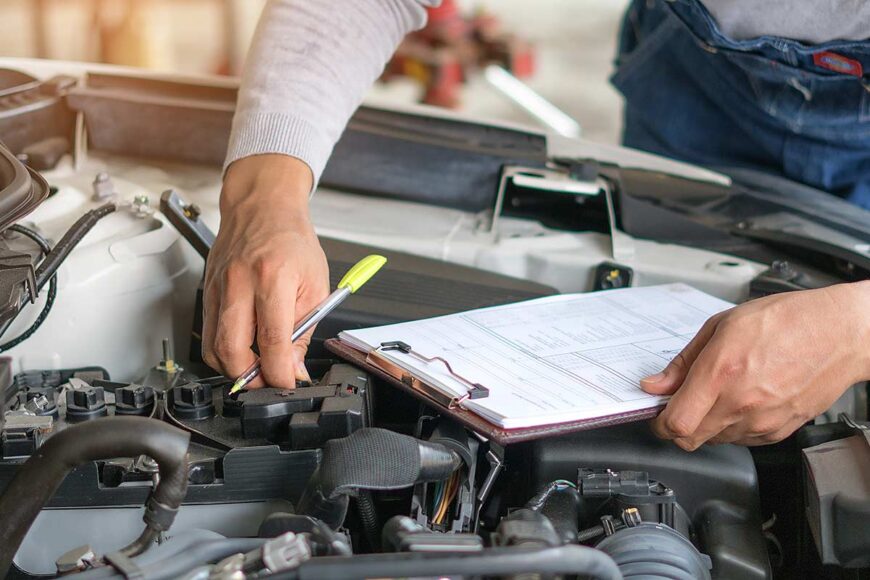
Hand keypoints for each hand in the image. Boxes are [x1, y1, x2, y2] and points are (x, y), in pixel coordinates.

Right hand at [203, 155, 329, 388]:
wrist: (262, 206)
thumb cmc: (291, 239)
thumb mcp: (315, 284)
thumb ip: (304, 330)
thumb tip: (295, 368)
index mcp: (273, 278)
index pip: (271, 339)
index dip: (278, 371)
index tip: (287, 383)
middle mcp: (239, 283)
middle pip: (232, 349)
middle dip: (250, 377)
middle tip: (268, 382)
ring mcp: (217, 287)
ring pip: (213, 347)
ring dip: (233, 368)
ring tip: (256, 368)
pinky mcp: (206, 291)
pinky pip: (208, 333)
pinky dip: (223, 350)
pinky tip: (242, 348)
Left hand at [641, 282, 869, 449]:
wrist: (838, 333)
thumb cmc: (785, 321)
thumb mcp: (721, 326)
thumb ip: (683, 362)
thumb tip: (656, 384)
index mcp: (721, 373)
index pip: (675, 423)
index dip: (659, 423)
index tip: (657, 413)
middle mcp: (741, 403)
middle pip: (690, 439)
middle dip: (677, 427)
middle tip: (680, 406)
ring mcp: (762, 421)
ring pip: (715, 441)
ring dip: (706, 425)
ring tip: (718, 395)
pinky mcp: (779, 431)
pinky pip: (742, 441)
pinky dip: (732, 427)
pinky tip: (740, 401)